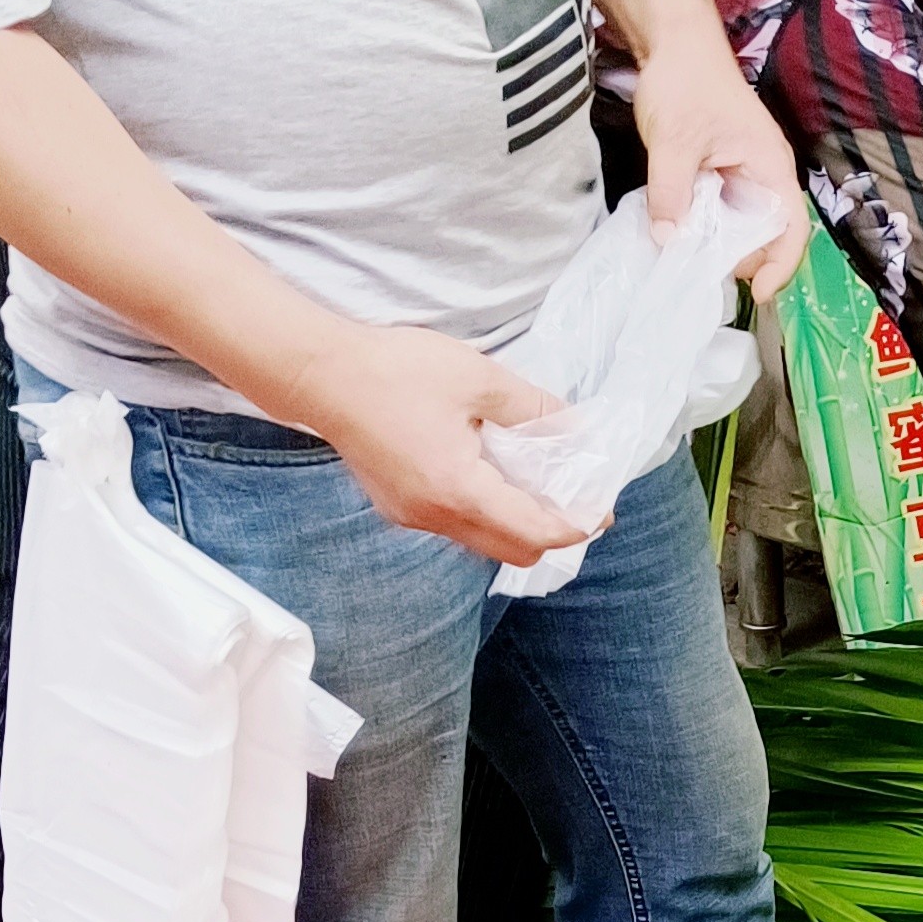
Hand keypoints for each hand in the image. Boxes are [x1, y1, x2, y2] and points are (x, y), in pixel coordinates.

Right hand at [284, 323, 589, 567]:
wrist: (320, 373)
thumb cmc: (396, 371)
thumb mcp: (480, 379)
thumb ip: (533, 409)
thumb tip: (575, 429)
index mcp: (459, 490)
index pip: (534, 532)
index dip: (575, 525)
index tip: (602, 511)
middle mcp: (434, 517)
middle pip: (512, 551)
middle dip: (551, 533)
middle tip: (575, 499)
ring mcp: (412, 516)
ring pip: (483, 541)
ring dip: (517, 523)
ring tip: (539, 483)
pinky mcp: (398, 506)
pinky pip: (456, 525)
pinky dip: (486, 512)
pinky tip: (496, 475)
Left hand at [628, 30, 808, 302]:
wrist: (674, 42)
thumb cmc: (686, 83)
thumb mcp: (674, 142)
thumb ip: (671, 193)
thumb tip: (669, 241)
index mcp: (771, 167)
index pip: (791, 229)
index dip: (780, 267)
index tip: (755, 295)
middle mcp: (765, 174)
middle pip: (768, 234)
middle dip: (742, 261)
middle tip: (703, 275)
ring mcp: (744, 172)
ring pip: (742, 225)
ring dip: (721, 246)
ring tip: (690, 261)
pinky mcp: (723, 169)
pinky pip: (722, 210)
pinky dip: (706, 227)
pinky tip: (681, 234)